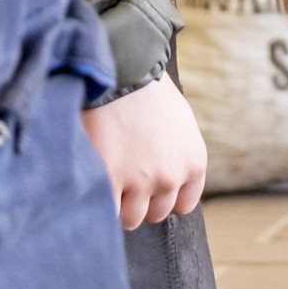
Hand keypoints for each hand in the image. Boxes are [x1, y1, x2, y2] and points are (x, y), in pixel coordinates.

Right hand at [79, 75, 210, 228]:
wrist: (121, 70)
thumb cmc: (146, 90)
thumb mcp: (179, 123)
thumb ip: (176, 155)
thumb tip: (164, 178)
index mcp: (193, 162)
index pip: (183, 205)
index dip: (162, 198)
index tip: (148, 190)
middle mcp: (172, 176)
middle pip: (155, 214)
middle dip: (139, 201)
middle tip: (123, 180)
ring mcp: (141, 181)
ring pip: (130, 219)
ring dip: (118, 205)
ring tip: (106, 180)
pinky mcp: (110, 180)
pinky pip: (106, 212)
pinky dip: (98, 204)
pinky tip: (93, 185)